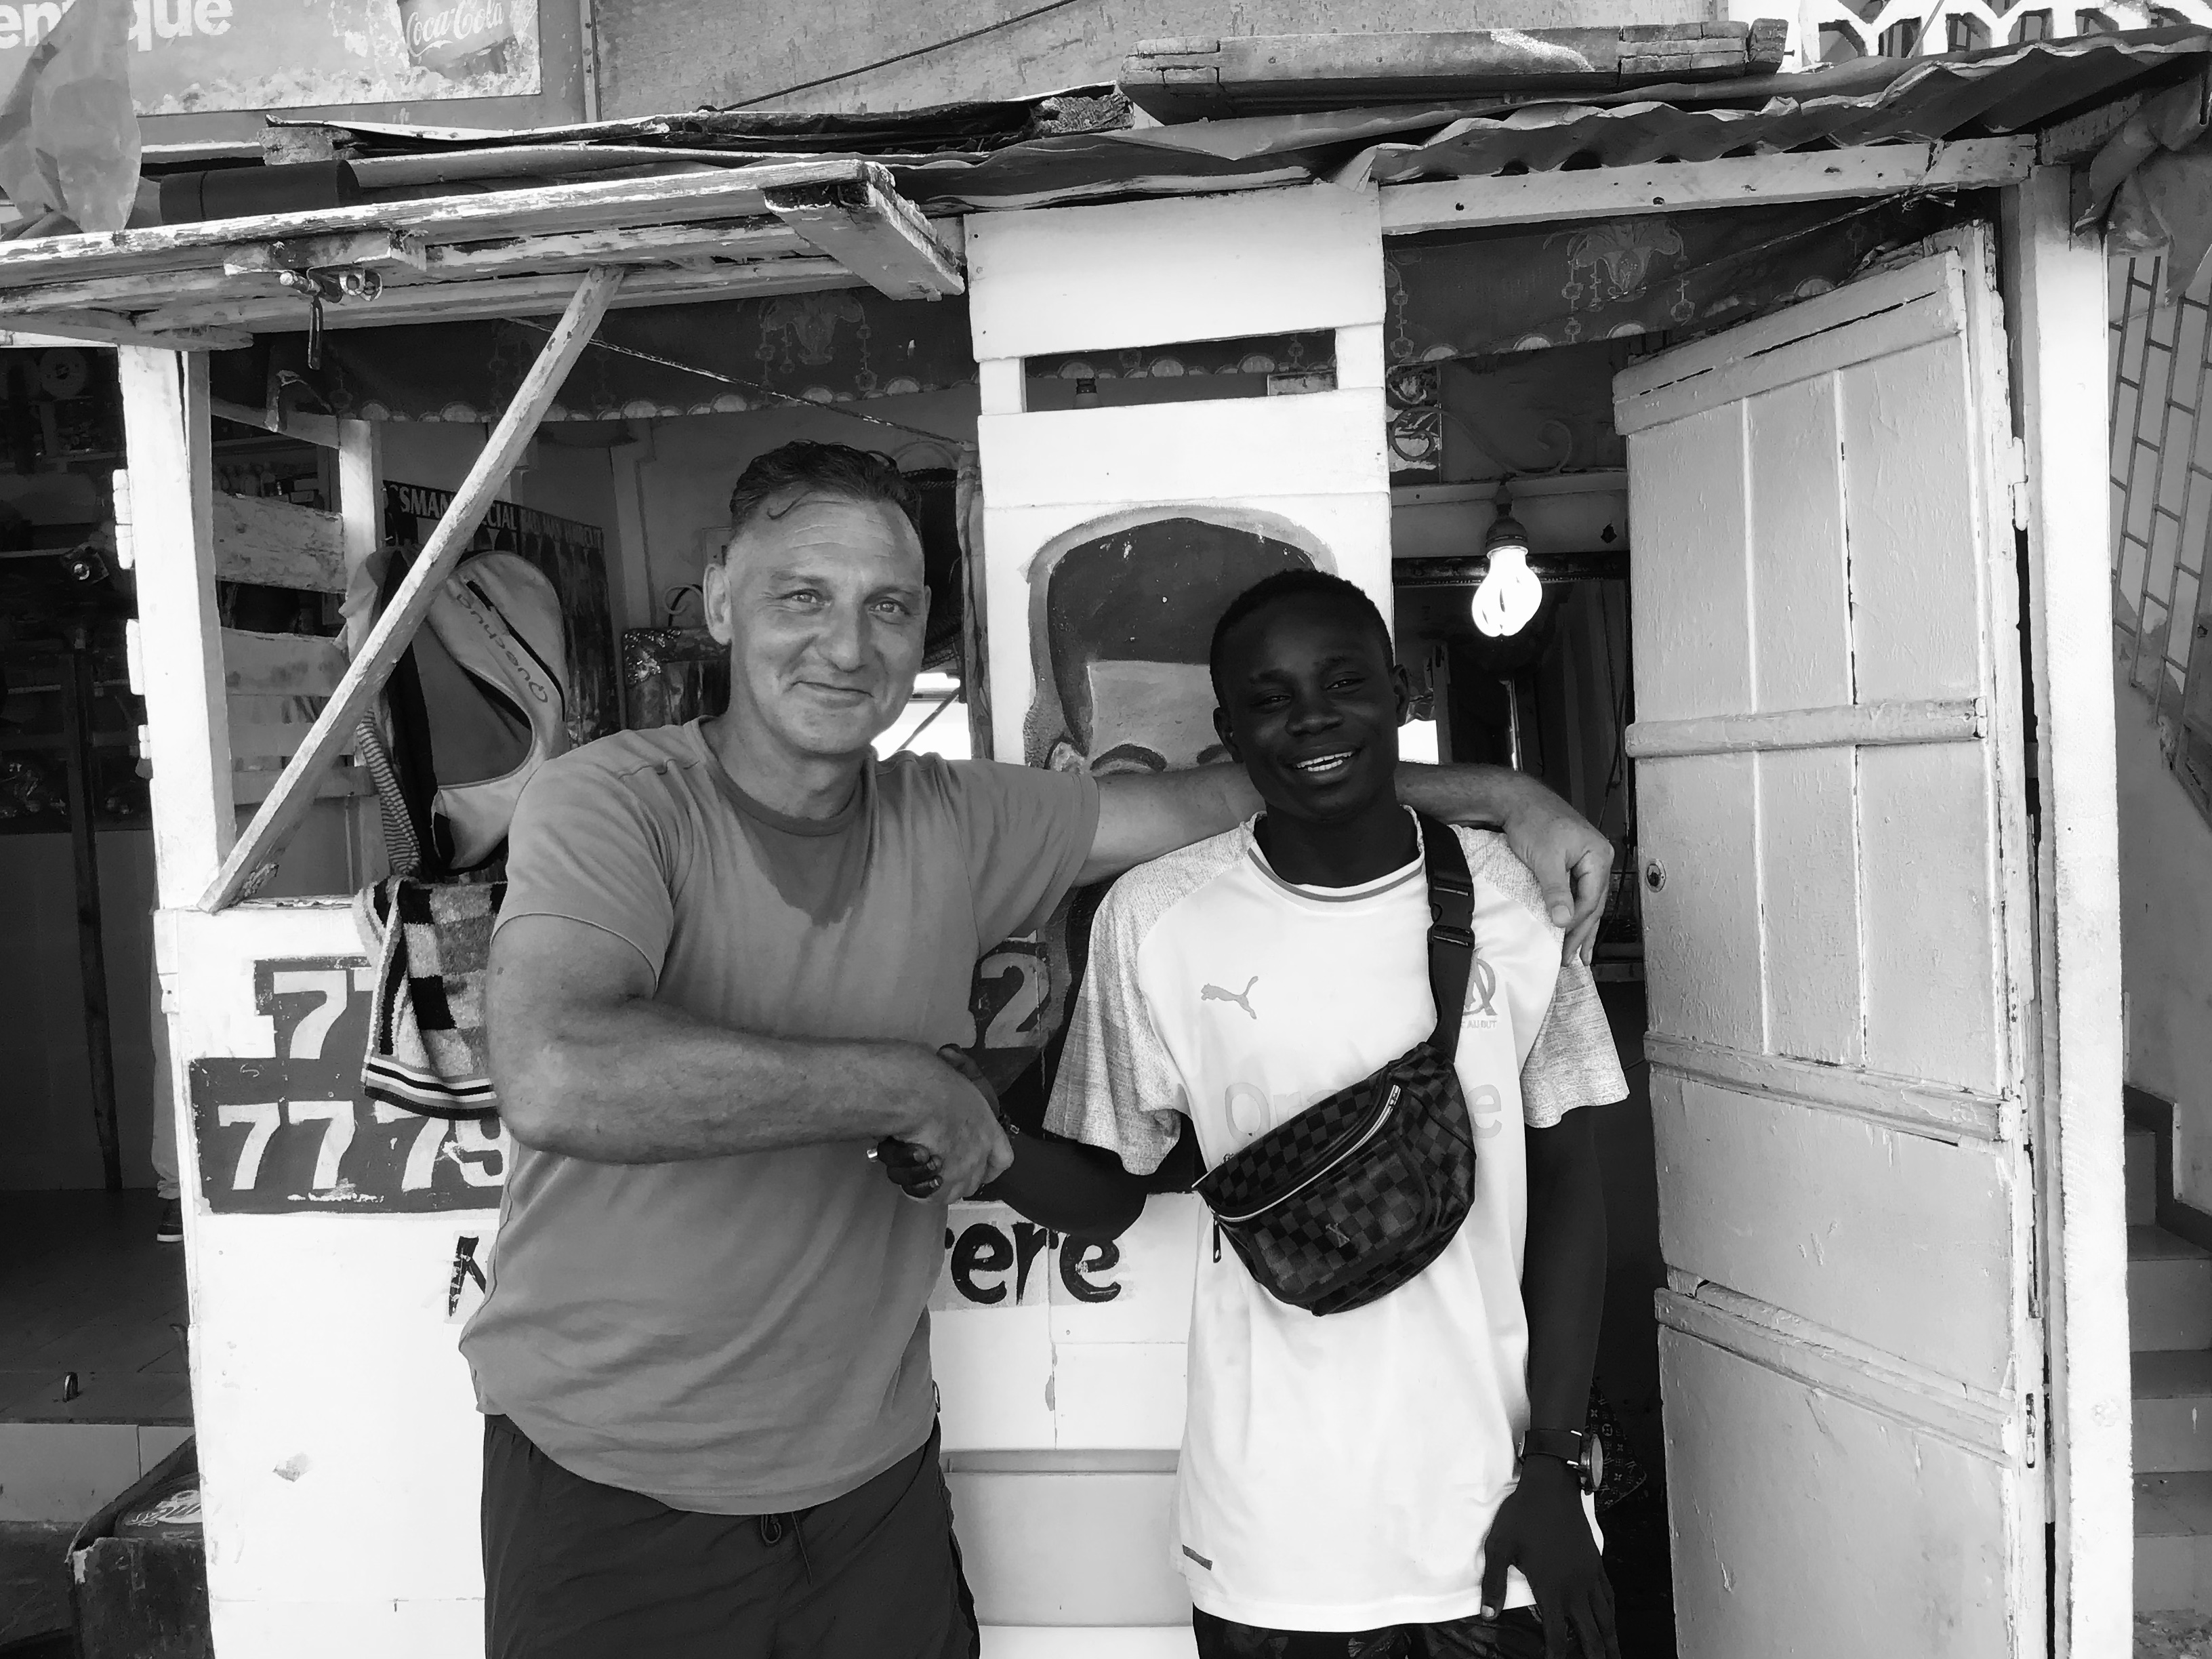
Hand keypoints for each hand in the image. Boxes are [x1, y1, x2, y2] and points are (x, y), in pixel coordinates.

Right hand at [875, 1046, 1010, 1204]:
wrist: (916, 1094)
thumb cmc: (929, 1074)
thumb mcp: (951, 1065)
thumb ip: (956, 1065)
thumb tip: (949, 1053)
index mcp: (988, 1125)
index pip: (1002, 1159)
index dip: (988, 1164)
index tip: (973, 1160)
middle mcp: (980, 1152)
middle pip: (974, 1182)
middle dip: (956, 1177)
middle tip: (932, 1162)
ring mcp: (962, 1170)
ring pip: (950, 1192)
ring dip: (932, 1183)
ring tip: (915, 1163)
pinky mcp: (939, 1183)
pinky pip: (927, 1196)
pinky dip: (914, 1187)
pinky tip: (904, 1168)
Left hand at [1479, 1458, 1619, 1658]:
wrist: (1552, 1485)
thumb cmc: (1522, 1514)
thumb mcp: (1499, 1546)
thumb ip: (1493, 1583)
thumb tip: (1487, 1617)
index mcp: (1551, 1588)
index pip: (1557, 1636)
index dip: (1557, 1656)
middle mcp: (1576, 1587)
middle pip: (1591, 1634)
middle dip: (1595, 1657)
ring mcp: (1590, 1575)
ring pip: (1606, 1618)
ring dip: (1609, 1641)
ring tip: (1613, 1657)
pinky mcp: (1596, 1563)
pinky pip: (1609, 1597)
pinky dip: (1612, 1615)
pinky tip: (1611, 1622)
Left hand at [1493, 776, 1613, 965]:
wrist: (1518, 800)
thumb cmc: (1533, 821)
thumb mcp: (1545, 859)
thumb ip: (1556, 891)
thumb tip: (1565, 920)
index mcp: (1597, 856)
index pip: (1591, 900)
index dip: (1576, 924)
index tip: (1563, 944)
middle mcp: (1598, 858)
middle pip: (1593, 904)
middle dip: (1582, 933)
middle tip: (1570, 958)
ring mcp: (1588, 861)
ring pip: (1588, 901)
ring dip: (1581, 927)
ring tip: (1578, 954)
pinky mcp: (1575, 862)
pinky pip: (1579, 892)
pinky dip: (1575, 911)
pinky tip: (1574, 926)